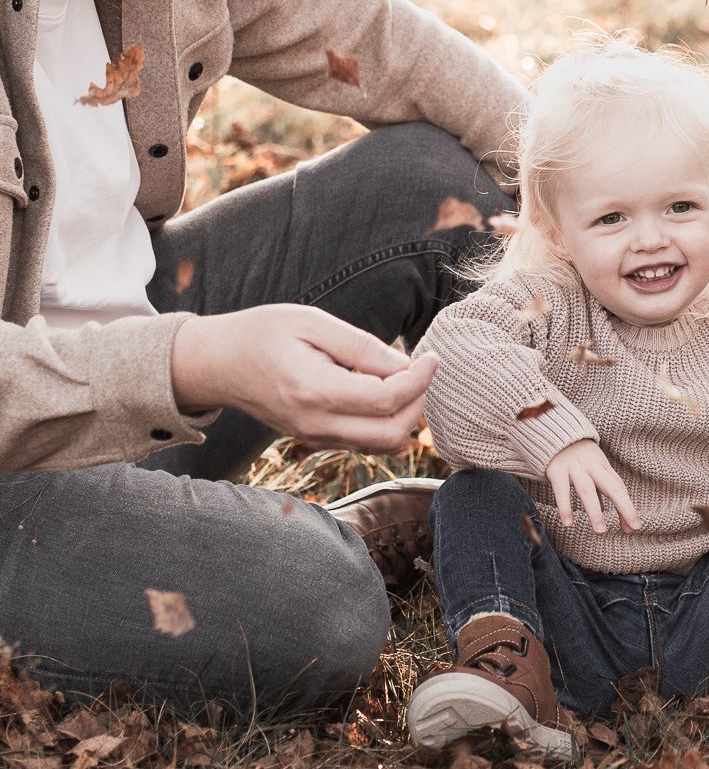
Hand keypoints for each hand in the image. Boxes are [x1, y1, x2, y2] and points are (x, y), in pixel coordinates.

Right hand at [171, 304, 437, 452]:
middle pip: (392, 434)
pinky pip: (364, 442)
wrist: (217, 364)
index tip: (432, 355)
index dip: (420, 379)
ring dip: (406, 415)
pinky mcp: (315, 439)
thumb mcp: (311, 322)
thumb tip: (405, 365)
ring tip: (406, 378)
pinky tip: (385, 390)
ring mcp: (314, 437)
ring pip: (381, 445)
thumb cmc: (261, 333)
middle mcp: (315, 424)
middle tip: (423, 368)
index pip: (386, 399)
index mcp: (314, 391)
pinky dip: (387, 422)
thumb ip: (360, 346)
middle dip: (419, 402)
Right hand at [546, 439, 640, 534]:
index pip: (619, 488)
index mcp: (603, 467)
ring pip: (587, 490)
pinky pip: (561, 490)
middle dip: (624, 507)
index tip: (634, 527)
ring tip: (600, 531)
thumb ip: (601, 492)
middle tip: (633, 529)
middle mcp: (592, 467)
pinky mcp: (556, 470)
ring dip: (595, 511)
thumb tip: (612, 513)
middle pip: (612, 486)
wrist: (552, 431)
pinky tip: (568, 523)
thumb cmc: (577, 457)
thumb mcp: (592, 470)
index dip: (628, 508)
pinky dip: (565, 506)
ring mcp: (574, 467)